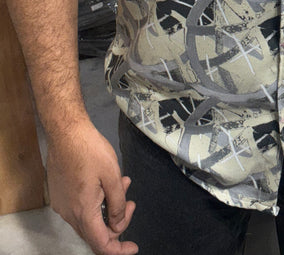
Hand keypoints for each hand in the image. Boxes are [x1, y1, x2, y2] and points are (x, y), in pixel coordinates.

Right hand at [46, 120, 137, 254]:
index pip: (101, 244)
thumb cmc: (90, 150)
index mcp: (84, 211)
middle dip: (117, 223)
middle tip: (131, 202)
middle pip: (95, 233)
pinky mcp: (59, 195)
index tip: (133, 247)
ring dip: (108, 209)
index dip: (118, 251)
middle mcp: (69, 214)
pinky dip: (97, 202)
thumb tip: (118, 225)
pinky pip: (80, 208)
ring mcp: (62, 205)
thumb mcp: (112, 176)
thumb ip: (118, 204)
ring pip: (88, 219)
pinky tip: (106, 183)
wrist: (66, 132)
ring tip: (123, 184)